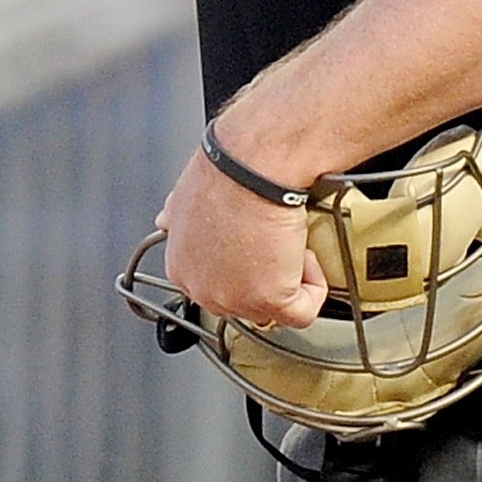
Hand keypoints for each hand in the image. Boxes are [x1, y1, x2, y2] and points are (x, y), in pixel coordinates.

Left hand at [157, 149, 329, 330]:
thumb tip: (168, 219)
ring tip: (289, 243)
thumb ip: (174, 217)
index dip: (240, 268)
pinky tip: (306, 257)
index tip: (254, 249)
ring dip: (289, 278)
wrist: (251, 168)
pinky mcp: (268, 300)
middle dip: (264, 277)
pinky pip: (302, 312)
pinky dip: (313, 288)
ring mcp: (234, 300)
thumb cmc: (224, 174)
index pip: (215, 285)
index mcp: (181, 267)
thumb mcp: (182, 197)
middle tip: (275, 245)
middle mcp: (202, 290)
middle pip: (243, 301)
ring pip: (273, 309)